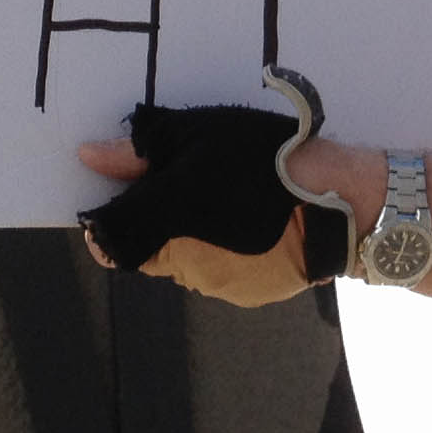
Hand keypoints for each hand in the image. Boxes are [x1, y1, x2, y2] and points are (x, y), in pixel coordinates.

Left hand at [76, 139, 312, 303]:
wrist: (342, 201)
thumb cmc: (265, 159)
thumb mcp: (200, 137)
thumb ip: (139, 154)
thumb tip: (89, 158)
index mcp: (165, 228)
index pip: (108, 241)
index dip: (110, 219)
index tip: (131, 193)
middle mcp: (183, 269)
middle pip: (148, 249)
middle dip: (158, 221)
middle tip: (191, 184)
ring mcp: (217, 286)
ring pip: (185, 262)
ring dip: (193, 237)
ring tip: (230, 201)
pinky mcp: (249, 295)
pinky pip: (222, 272)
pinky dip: (227, 251)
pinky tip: (254, 224)